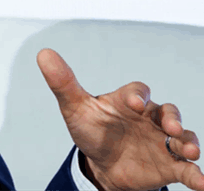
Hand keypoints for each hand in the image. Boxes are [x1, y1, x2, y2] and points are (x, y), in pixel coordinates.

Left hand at [37, 48, 203, 190]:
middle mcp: (150, 118)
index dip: (137, 96)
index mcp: (128, 101)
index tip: (134, 103)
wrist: (100, 164)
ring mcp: (162, 142)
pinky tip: (202, 182)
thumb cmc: (90, 129)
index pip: (137, 92)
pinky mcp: (169, 165)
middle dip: (173, 118)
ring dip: (188, 143)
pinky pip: (186, 169)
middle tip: (171, 128)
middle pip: (168, 112)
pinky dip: (197, 175)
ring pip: (183, 138)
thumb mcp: (74, 108)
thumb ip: (62, 83)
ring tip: (190, 152)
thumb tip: (43, 52)